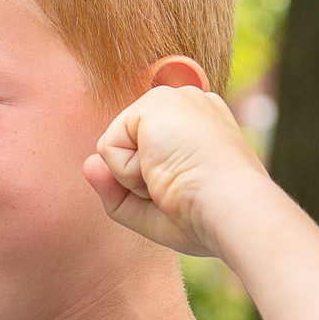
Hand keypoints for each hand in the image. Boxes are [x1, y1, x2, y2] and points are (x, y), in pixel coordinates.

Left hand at [81, 76, 264, 259]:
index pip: (149, 148)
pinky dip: (127, 171)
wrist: (231, 209)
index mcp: (201, 127)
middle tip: (182, 188)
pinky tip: (162, 170)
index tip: (194, 191)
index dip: (156, 182)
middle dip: (141, 182)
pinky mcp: (153, 104)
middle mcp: (189, 106)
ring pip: (115, 148)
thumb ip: (116, 190)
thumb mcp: (153, 211)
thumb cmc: (205, 218)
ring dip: (133, 178)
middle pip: (129, 150)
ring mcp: (172, 100)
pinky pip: (108, 147)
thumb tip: (87, 164)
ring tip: (173, 179)